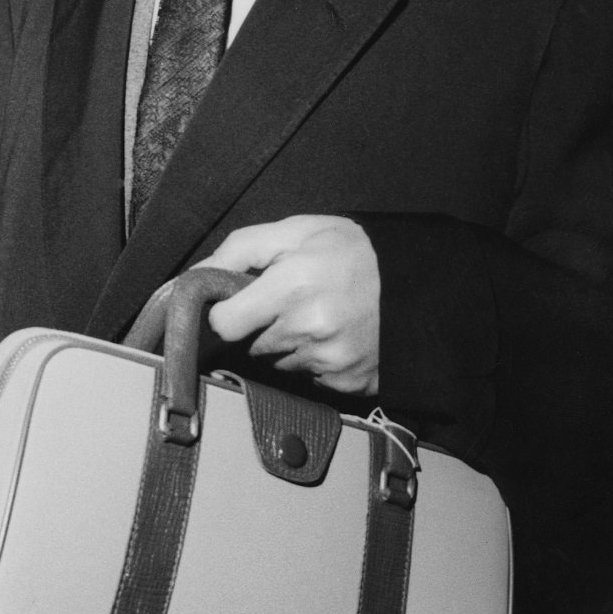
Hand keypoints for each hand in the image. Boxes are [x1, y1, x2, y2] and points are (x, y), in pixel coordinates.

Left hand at [196, 215, 379, 395]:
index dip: (228, 313)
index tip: (241, 302)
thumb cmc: (352, 249)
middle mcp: (309, 327)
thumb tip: (194, 274)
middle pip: (253, 344)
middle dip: (264, 324)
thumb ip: (240, 249)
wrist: (417, 280)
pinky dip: (317, 360)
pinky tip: (338, 335)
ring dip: (291, 343)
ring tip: (322, 314)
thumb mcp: (297, 230)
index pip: (225, 324)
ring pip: (281, 362)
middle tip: (295, 299)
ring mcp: (330, 359)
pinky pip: (311, 376)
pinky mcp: (347, 382)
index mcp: (292, 284)